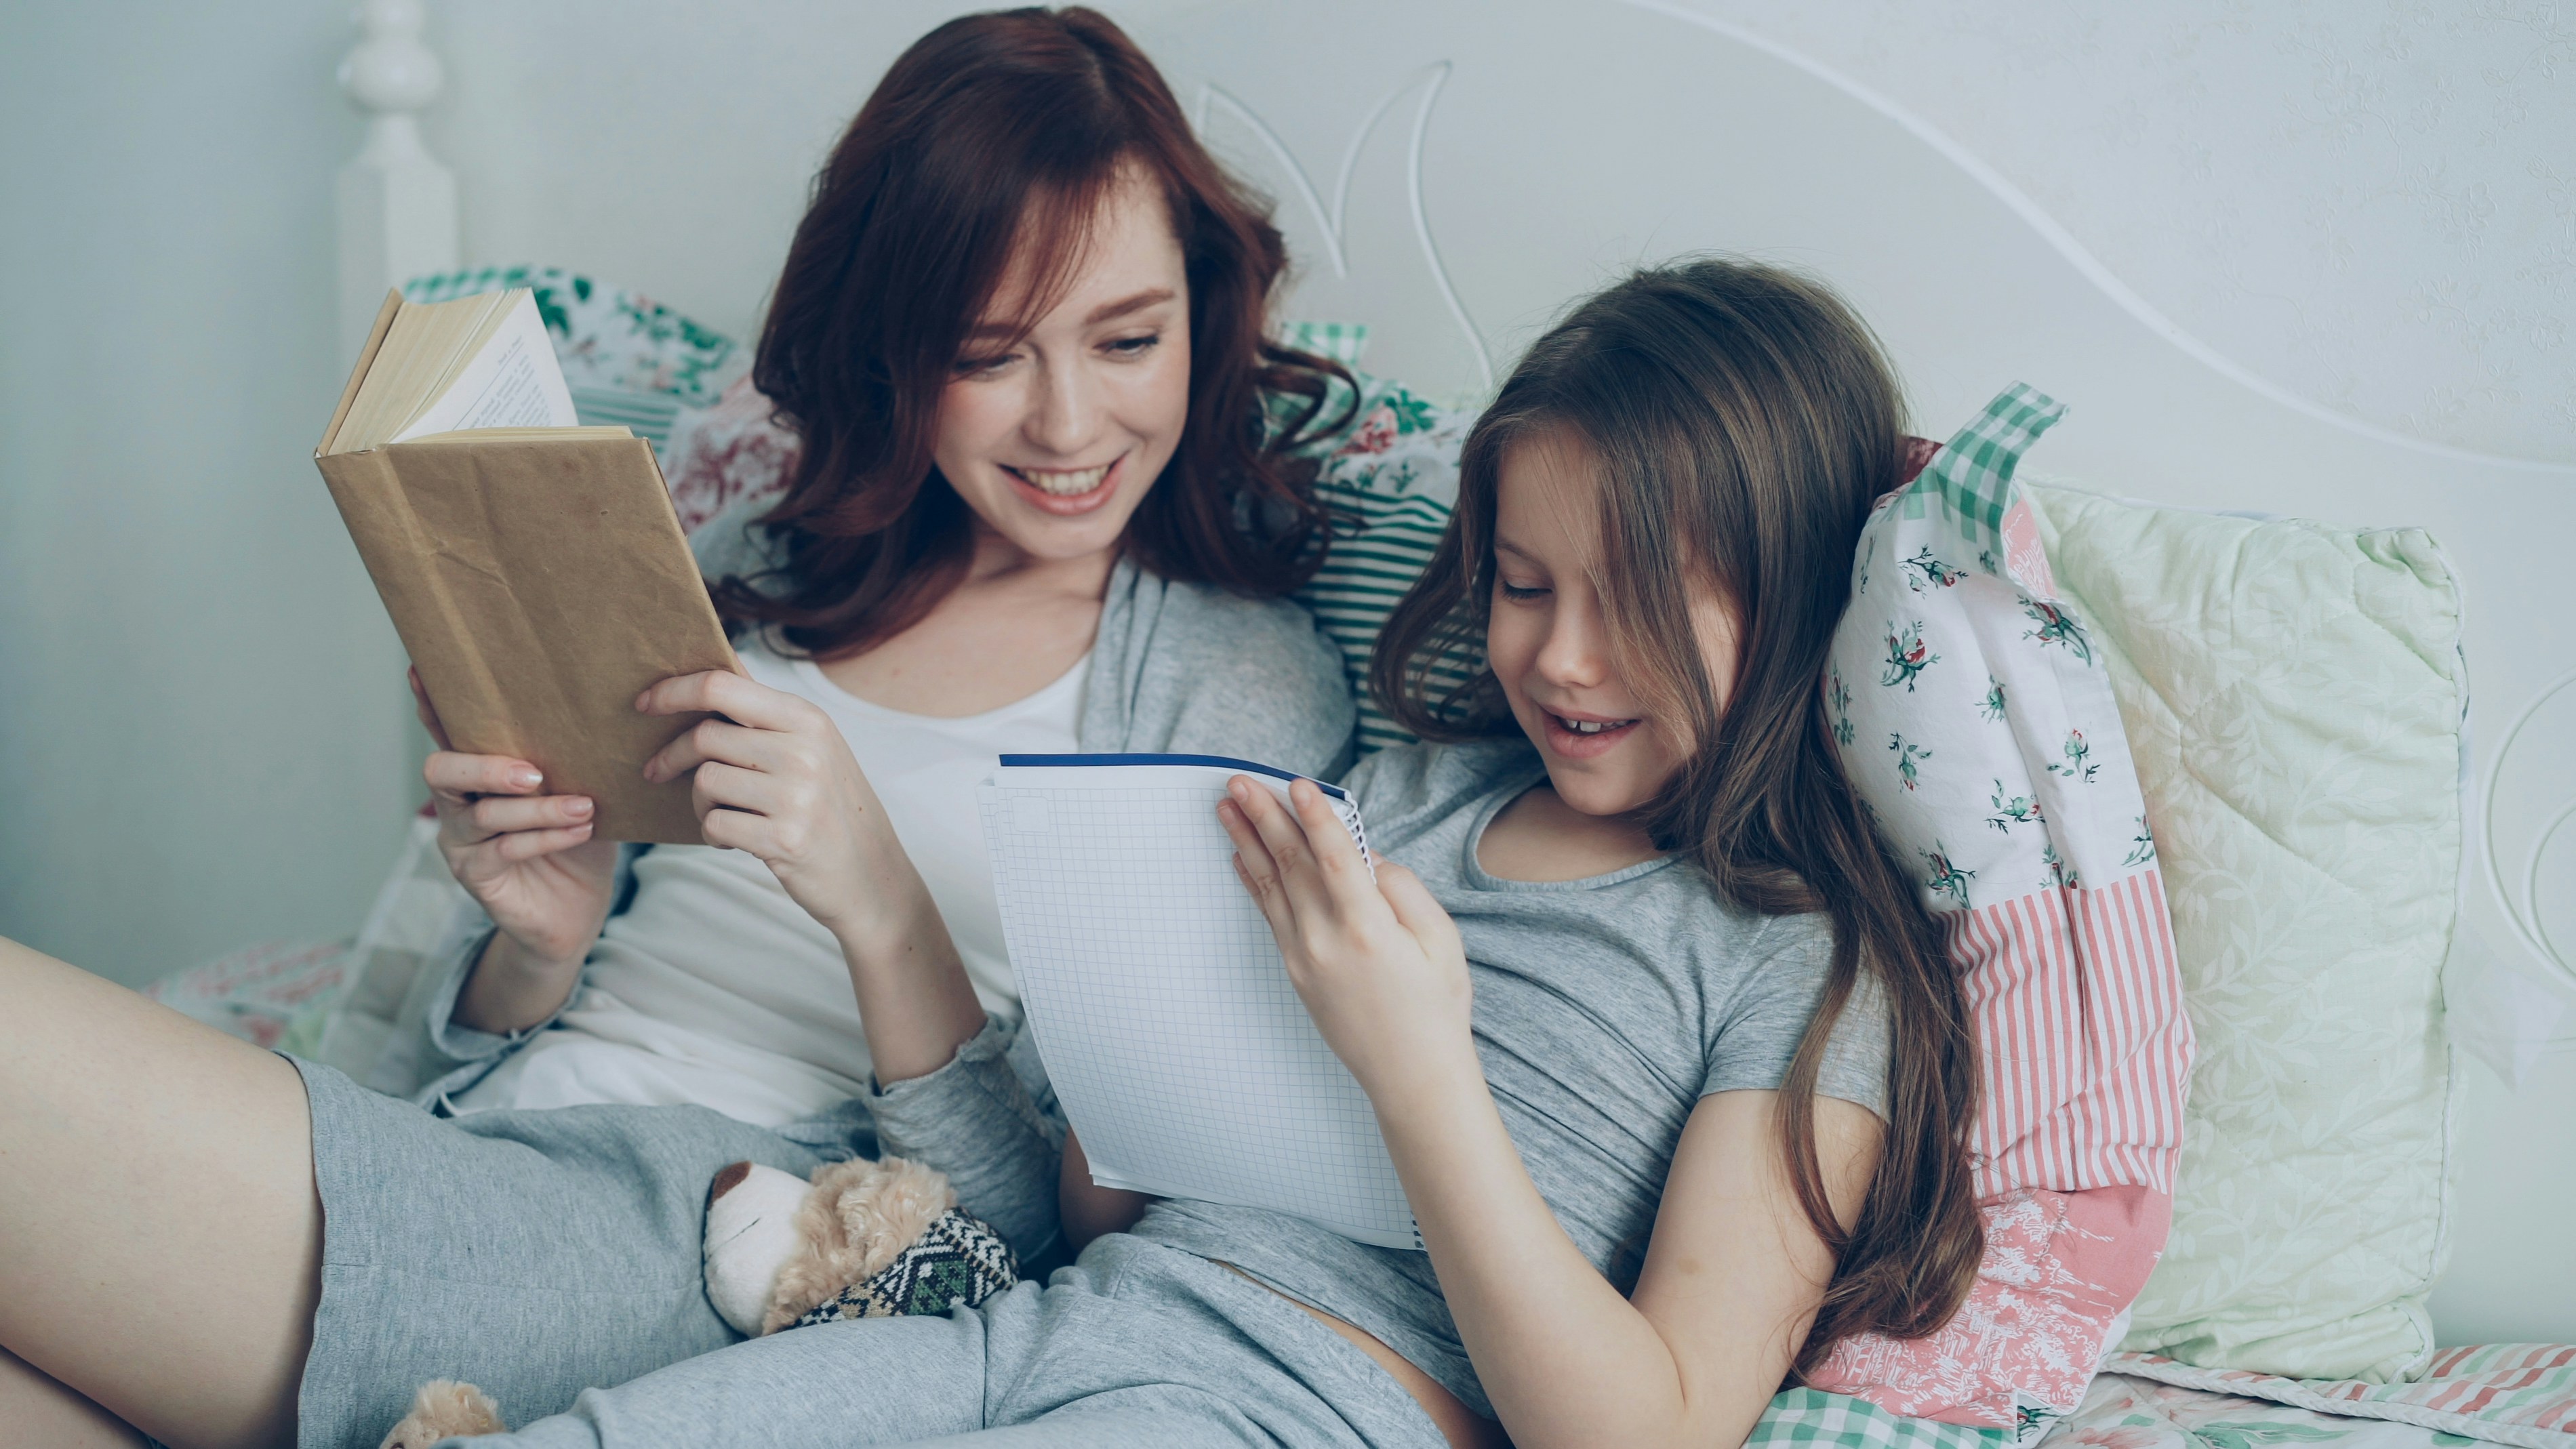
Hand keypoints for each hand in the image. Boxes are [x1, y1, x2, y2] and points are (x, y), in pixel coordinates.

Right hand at [413, 668, 617, 969]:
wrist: (578, 911)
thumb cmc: (576, 842)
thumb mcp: (578, 792)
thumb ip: (572, 761)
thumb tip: (595, 714)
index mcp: (479, 775)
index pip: (448, 733)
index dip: (431, 704)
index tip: (419, 670)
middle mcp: (458, 805)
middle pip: (442, 771)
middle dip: (485, 766)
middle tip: (534, 772)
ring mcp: (461, 842)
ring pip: (484, 815)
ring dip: (538, 810)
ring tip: (584, 806)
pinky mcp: (477, 876)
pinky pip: (504, 850)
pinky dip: (546, 838)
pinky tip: (582, 830)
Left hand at [637, 670, 923, 946]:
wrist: (872, 876)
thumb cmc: (832, 809)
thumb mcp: (813, 748)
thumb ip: (764, 712)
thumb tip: (715, 664)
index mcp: (808, 719)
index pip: (721, 686)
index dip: (672, 691)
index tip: (644, 704)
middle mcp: (805, 750)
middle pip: (705, 736)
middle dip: (672, 756)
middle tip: (659, 772)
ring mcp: (798, 795)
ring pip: (705, 781)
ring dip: (700, 803)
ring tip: (722, 815)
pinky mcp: (785, 838)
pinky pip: (715, 824)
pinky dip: (714, 834)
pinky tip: (735, 840)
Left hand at [1216, 776, 1475, 1097]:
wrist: (1411, 1074)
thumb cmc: (1435, 1006)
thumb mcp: (1441, 940)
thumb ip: (1403, 889)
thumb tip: (1366, 856)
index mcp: (1370, 927)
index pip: (1336, 857)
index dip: (1315, 816)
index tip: (1295, 783)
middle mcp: (1327, 939)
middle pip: (1292, 863)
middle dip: (1264, 816)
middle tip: (1239, 780)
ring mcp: (1304, 956)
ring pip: (1272, 884)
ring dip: (1247, 840)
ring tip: (1226, 806)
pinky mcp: (1295, 971)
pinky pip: (1269, 914)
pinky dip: (1253, 881)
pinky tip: (1241, 856)